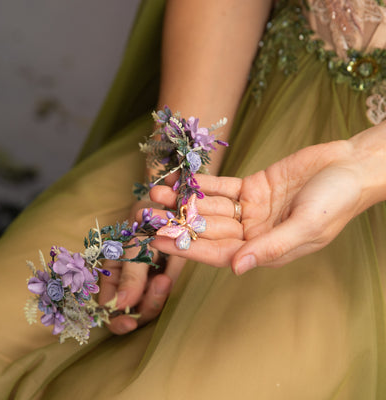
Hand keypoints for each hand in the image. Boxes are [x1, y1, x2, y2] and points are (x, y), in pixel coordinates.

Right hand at [97, 201, 183, 334]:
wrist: (170, 204)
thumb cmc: (144, 219)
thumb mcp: (135, 244)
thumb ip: (130, 275)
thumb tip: (120, 306)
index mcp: (109, 273)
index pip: (107, 307)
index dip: (116, 319)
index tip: (129, 322)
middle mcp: (123, 281)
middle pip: (129, 312)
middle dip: (142, 307)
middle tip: (154, 294)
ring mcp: (143, 282)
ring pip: (147, 306)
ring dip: (156, 297)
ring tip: (164, 278)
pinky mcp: (162, 279)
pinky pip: (162, 295)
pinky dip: (165, 289)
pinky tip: (167, 275)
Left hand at [150, 139, 374, 273]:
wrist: (351, 166)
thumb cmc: (336, 201)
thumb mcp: (306, 227)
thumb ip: (271, 248)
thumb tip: (237, 268)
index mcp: (264, 250)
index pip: (217, 253)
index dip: (186, 247)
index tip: (157, 241)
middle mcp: (253, 232)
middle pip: (206, 229)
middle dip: (176, 222)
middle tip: (146, 215)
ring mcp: (251, 209)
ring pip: (209, 207)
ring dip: (183, 201)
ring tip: (156, 193)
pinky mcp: (252, 186)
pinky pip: (221, 186)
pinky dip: (201, 183)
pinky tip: (180, 180)